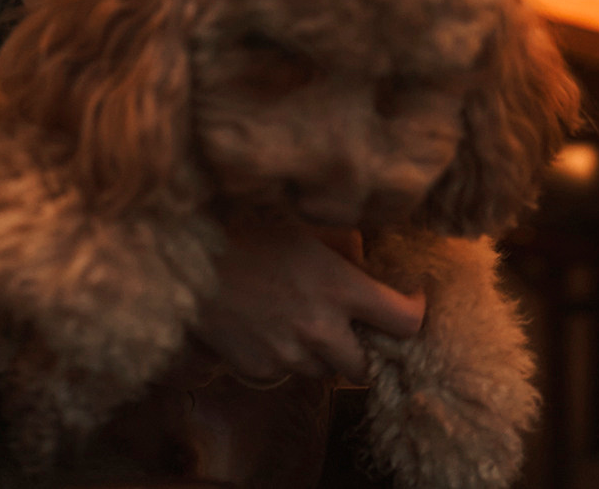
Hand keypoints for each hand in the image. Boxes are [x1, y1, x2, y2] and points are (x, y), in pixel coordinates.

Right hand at [193, 216, 424, 384]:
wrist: (184, 253)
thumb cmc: (244, 227)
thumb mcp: (302, 226)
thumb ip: (340, 250)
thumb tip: (364, 260)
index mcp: (339, 287)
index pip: (403, 321)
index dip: (414, 314)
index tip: (409, 303)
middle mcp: (320, 328)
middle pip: (363, 368)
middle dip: (357, 349)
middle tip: (344, 325)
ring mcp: (288, 355)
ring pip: (320, 372)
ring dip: (317, 354)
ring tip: (293, 318)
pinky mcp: (259, 370)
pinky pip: (283, 373)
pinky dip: (281, 357)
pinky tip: (263, 325)